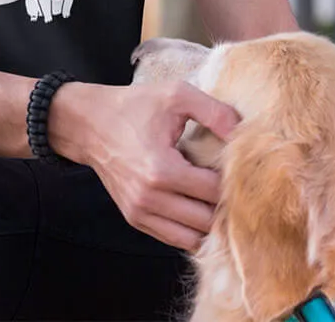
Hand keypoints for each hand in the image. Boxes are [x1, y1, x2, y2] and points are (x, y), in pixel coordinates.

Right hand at [51, 80, 239, 251]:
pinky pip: (174, 239)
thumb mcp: (176, 95)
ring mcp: (140, 213)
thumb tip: (244, 134)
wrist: (89, 123)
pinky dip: (190, 229)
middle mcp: (150, 199)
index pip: (214, 192)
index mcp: (162, 170)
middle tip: (233, 183)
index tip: (238, 165)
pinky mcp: (134, 219)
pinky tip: (197, 205)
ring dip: (209, 222)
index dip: (232, 180)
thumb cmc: (134, 106)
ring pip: (192, 238)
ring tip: (215, 196)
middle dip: (224, 204)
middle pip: (207, 220)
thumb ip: (215, 112)